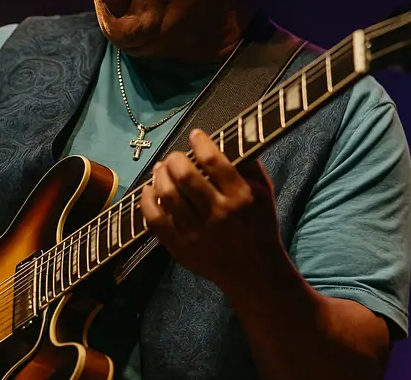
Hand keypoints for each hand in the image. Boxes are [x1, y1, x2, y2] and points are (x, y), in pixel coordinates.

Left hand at [141, 128, 284, 294]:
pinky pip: (156, 220)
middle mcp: (219, 213)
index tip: (195, 136)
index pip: (213, 160)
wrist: (255, 273)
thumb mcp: (264, 193)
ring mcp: (198, 233)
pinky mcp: (181, 248)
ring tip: (160, 169)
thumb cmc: (259, 226)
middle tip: (174, 157)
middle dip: (174, 159)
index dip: (199, 143)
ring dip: (159, 176)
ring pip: (167, 196)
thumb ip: (249, 165)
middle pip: (185, 176)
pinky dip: (147, 201)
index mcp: (241, 196)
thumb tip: (231, 137)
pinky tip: (149, 190)